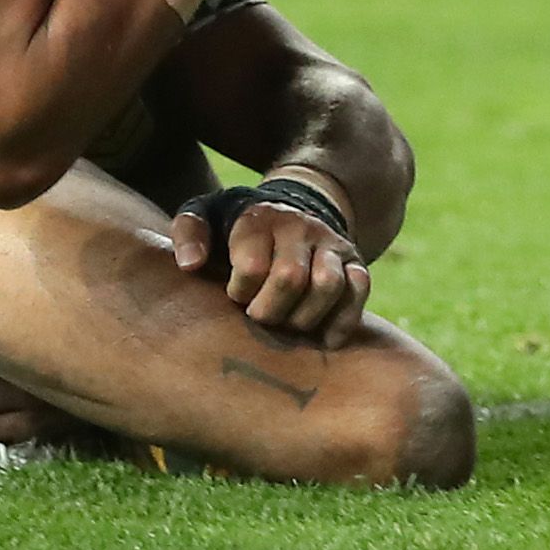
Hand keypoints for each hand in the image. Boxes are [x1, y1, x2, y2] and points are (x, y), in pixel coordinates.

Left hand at [170, 201, 371, 348]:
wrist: (289, 209)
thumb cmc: (236, 227)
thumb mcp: (205, 216)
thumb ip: (189, 234)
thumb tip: (190, 265)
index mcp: (259, 218)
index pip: (251, 265)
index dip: (241, 291)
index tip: (234, 296)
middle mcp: (299, 227)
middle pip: (290, 278)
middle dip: (270, 310)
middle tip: (258, 317)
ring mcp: (330, 244)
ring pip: (328, 285)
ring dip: (305, 317)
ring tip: (287, 324)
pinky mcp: (354, 262)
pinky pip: (359, 291)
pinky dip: (343, 321)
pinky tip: (323, 339)